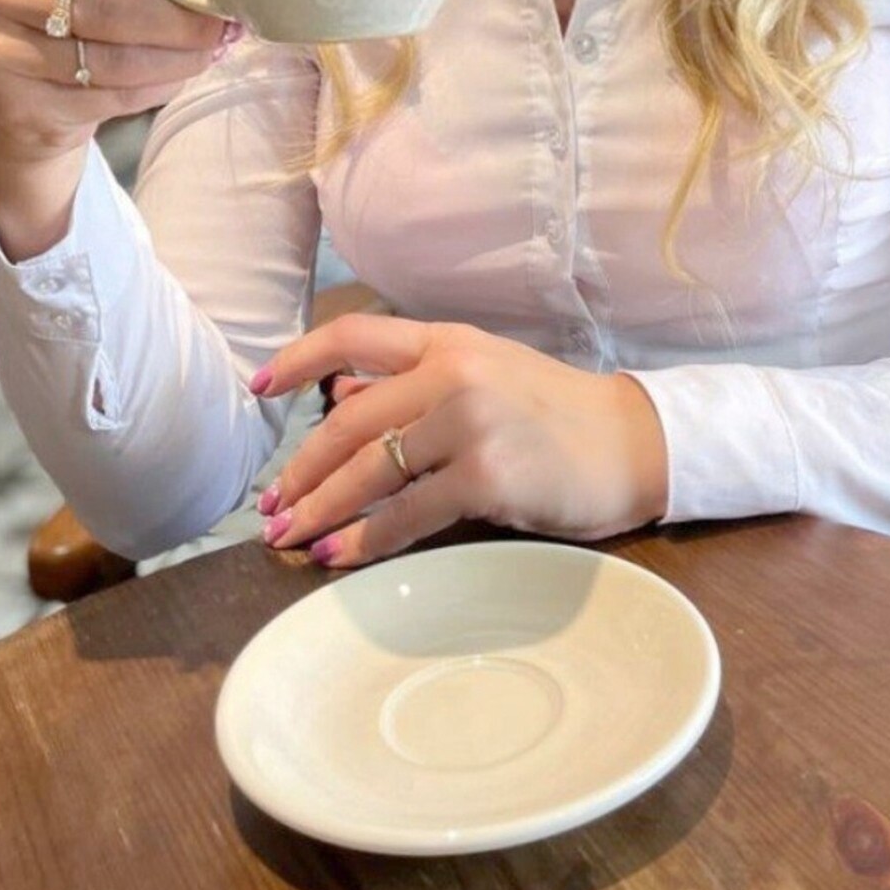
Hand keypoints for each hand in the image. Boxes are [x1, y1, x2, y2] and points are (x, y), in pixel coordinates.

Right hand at [0, 0, 232, 251]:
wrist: (11, 93)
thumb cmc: (61, 1)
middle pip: (107, 3)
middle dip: (180, 16)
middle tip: (223, 22)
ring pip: (113, 59)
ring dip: (177, 58)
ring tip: (209, 50)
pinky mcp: (14, 104)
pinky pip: (107, 97)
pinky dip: (154, 87)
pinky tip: (172, 74)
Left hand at [250, 315, 669, 568]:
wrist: (630, 444)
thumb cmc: (554, 413)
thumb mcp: (484, 375)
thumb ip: (414, 383)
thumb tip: (339, 395)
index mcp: (449, 341)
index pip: (356, 334)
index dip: (299, 359)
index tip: (259, 388)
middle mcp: (454, 372)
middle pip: (350, 419)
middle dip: (301, 467)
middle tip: (269, 502)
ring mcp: (470, 422)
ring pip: (369, 470)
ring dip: (318, 509)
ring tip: (287, 536)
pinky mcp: (485, 476)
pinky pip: (405, 514)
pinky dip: (362, 539)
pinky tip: (335, 555)